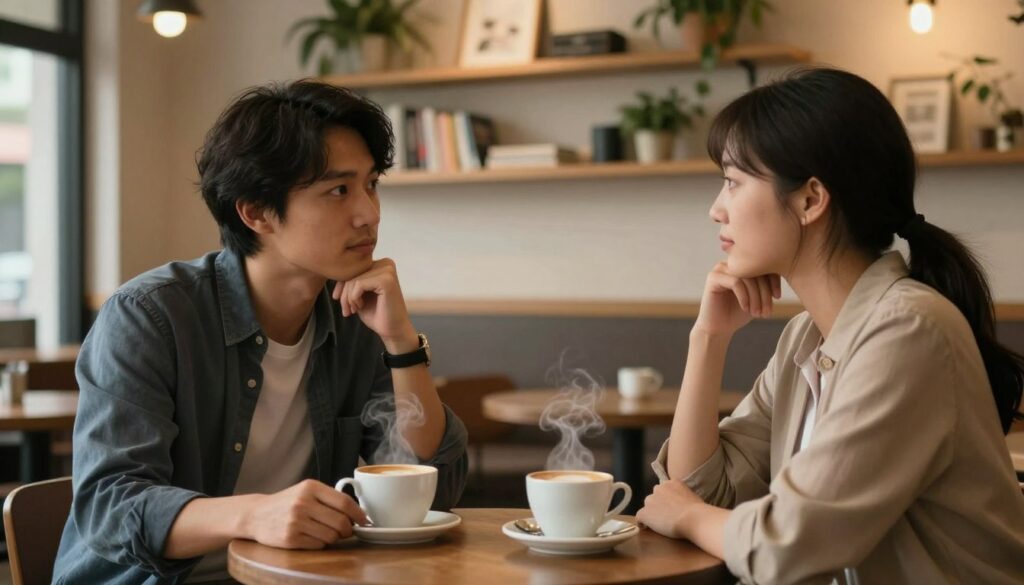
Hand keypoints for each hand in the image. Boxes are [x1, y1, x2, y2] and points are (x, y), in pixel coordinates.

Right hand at [244, 479, 368, 548]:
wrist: (256, 515)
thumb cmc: (287, 503)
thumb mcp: (306, 491)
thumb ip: (329, 498)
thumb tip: (357, 514)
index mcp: (311, 487)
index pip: (344, 502)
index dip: (359, 513)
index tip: (364, 520)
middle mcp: (303, 503)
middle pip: (341, 522)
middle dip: (348, 530)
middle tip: (347, 531)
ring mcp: (296, 521)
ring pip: (331, 535)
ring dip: (334, 537)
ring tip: (326, 532)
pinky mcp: (290, 539)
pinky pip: (318, 545)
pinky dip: (321, 543)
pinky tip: (312, 537)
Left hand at [332, 258, 417, 351]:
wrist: (392, 331)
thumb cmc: (376, 314)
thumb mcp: (358, 294)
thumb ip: (351, 281)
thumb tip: (334, 272)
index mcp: (381, 264)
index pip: (354, 268)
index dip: (341, 284)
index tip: (337, 299)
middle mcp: (386, 263)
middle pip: (353, 272)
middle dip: (344, 293)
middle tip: (346, 310)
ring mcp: (387, 271)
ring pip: (354, 279)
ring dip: (348, 298)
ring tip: (353, 310)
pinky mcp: (386, 280)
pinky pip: (359, 284)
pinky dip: (354, 298)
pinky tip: (360, 307)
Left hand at [636, 480, 705, 539]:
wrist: (693, 518)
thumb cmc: (698, 511)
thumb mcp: (692, 496)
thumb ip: (682, 496)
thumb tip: (682, 504)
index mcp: (672, 482)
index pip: (664, 489)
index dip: (667, 499)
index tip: (671, 507)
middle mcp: (659, 488)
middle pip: (654, 496)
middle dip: (658, 505)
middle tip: (667, 516)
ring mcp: (650, 500)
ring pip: (647, 507)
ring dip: (652, 513)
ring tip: (660, 523)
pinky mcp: (645, 513)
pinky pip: (639, 518)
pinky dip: (642, 523)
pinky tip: (646, 528)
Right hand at [693, 262, 780, 337]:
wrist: (719, 328)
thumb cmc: (739, 313)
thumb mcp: (758, 297)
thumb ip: (767, 284)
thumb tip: (785, 271)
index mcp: (743, 264)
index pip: (764, 264)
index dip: (774, 280)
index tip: (777, 297)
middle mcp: (732, 263)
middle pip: (756, 270)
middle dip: (764, 293)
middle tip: (766, 312)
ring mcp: (721, 269)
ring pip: (747, 277)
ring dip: (755, 298)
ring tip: (757, 313)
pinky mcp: (713, 278)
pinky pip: (735, 282)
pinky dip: (744, 297)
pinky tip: (746, 309)